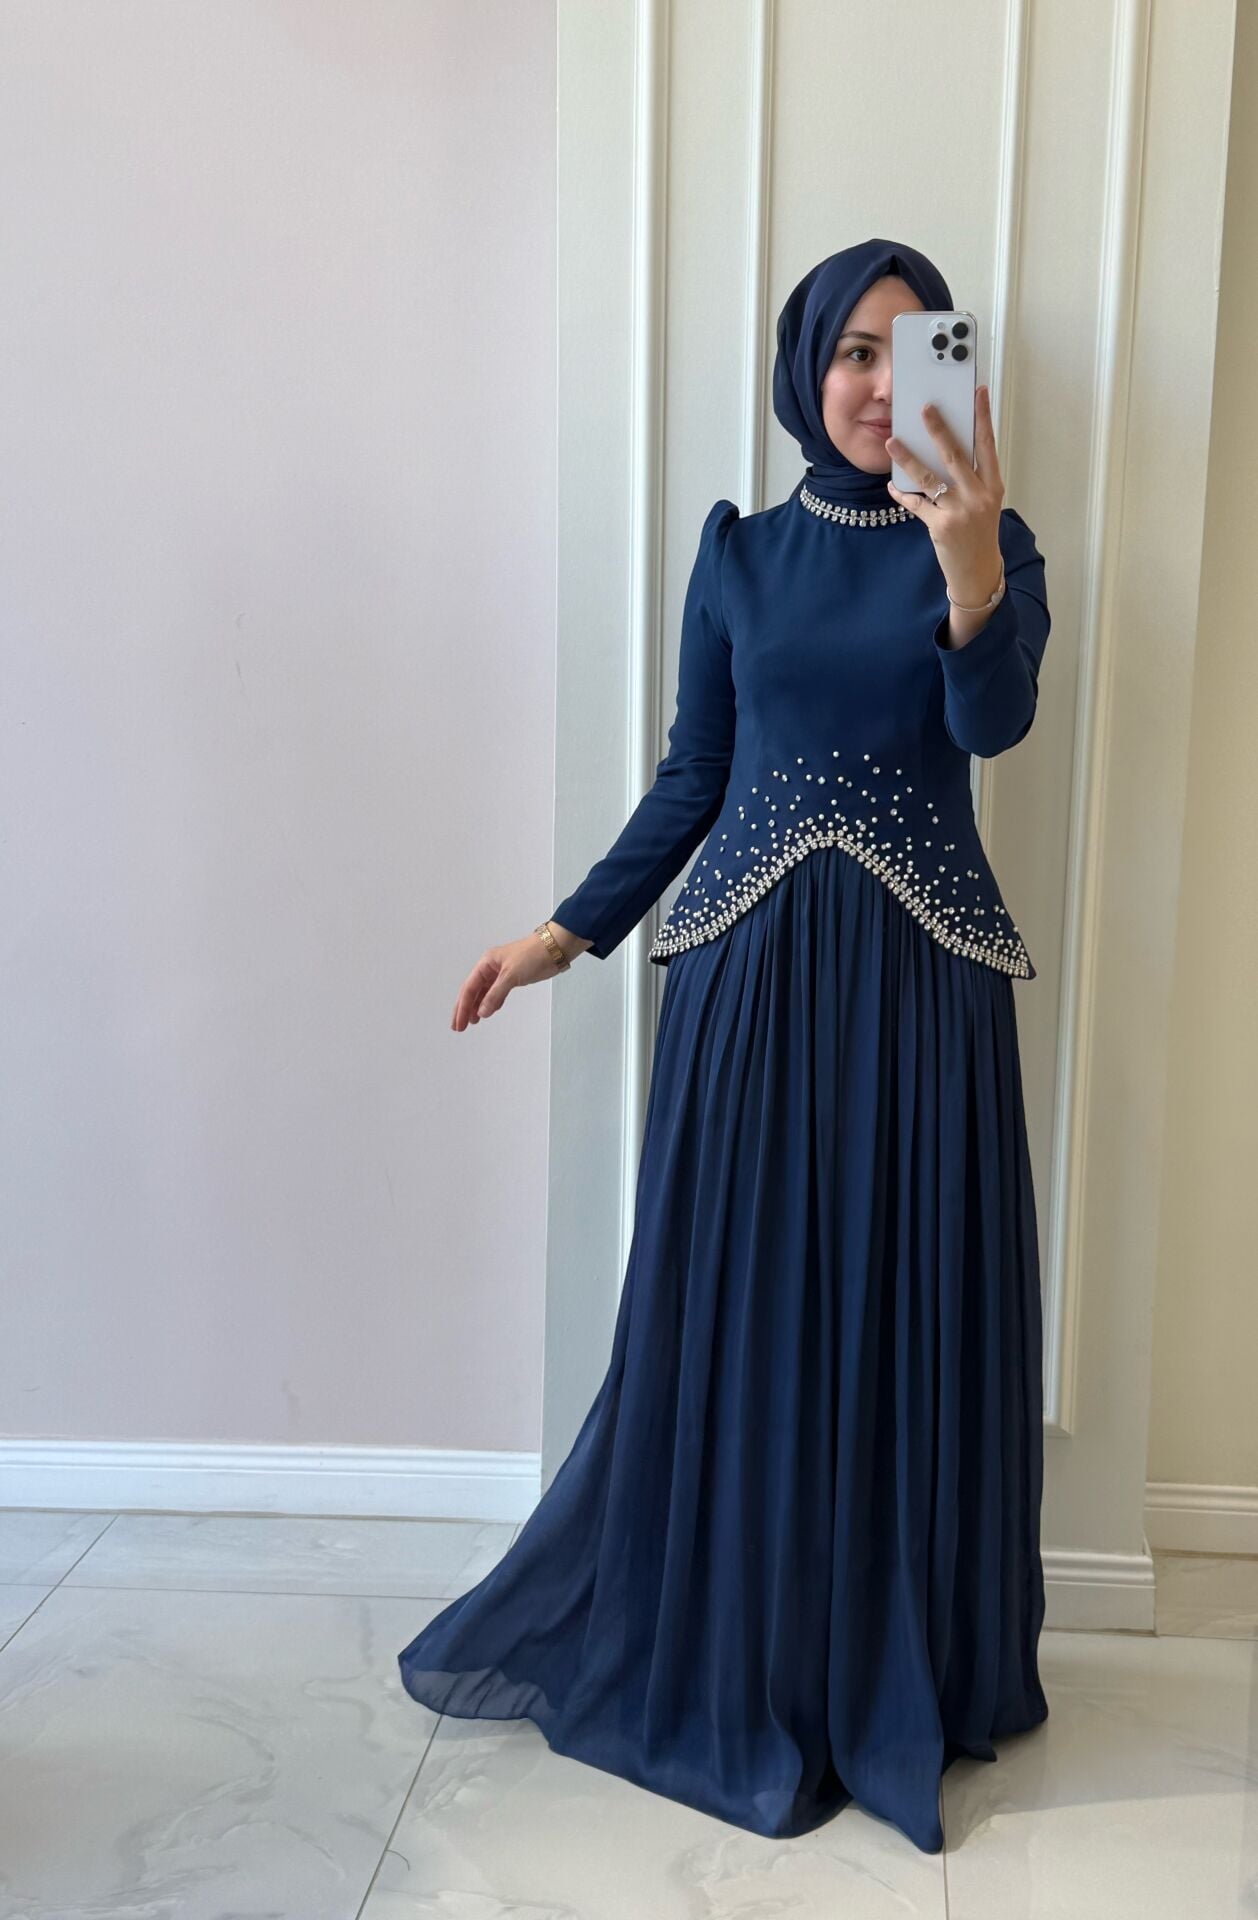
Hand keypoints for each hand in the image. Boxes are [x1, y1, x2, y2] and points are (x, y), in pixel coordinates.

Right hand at [451, 924, 587, 1030]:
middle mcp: (491, 968)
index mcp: (486, 963)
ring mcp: (501, 973)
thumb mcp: (511, 976)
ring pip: (484, 993)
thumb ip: (495, 995)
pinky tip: (489, 1011)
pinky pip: (497, 993)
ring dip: (478, 1007)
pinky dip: (492, 1002)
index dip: (462, 1007)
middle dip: (465, 1009)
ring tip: (472, 1022)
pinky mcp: (512, 978)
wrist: (555, 948)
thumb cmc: (532, 955)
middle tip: (460, 1026)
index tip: (459, 1023)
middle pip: (473, 991)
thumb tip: (482, 1012)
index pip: (469, 988)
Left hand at [884, 385, 1004, 604]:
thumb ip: (971, 478)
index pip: (987, 444)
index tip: (978, 392)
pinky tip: (892, 486)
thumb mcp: (984, 502)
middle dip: (939, 429)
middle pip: (955, 455)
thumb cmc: (979, 532)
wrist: (977, 572)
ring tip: (893, 442)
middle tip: (925, 408)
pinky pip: (916, 504)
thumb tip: (946, 448)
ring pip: (930, 478)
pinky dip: (902, 495)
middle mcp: (978, 496)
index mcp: (993, 485)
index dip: (983, 416)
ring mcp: (960, 511)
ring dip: (908, 458)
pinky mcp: (941, 527)